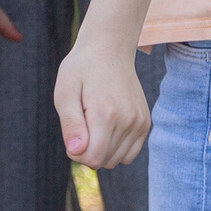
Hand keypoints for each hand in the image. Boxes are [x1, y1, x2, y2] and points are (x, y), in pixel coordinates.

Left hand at [53, 38, 152, 168]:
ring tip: (95, 123)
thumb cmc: (81, 70)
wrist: (110, 49)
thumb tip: (77, 152)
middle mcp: (127, 120)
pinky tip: (108, 128)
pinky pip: (129, 154)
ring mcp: (139, 122)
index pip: (92, 159)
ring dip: (102, 149)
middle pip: (103, 161)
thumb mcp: (65, 92)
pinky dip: (116, 148)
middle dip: (87, 150)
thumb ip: (70, 125)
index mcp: (105, 114)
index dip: (76, 152)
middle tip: (82, 123)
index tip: (72, 132)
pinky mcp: (145, 123)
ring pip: (116, 160)